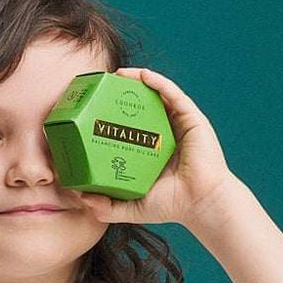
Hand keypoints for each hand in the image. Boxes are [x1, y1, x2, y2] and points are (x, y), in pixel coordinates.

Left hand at [76, 68, 242, 229]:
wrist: (201, 204)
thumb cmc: (172, 205)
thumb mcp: (131, 207)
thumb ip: (106, 206)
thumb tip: (81, 196)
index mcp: (150, 149)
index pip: (128, 125)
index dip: (111, 114)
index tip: (91, 108)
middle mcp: (164, 133)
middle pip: (140, 106)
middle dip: (121, 94)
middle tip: (99, 87)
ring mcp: (178, 124)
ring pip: (156, 94)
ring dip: (136, 81)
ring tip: (117, 74)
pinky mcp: (191, 119)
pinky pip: (173, 94)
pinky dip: (158, 82)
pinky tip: (142, 75)